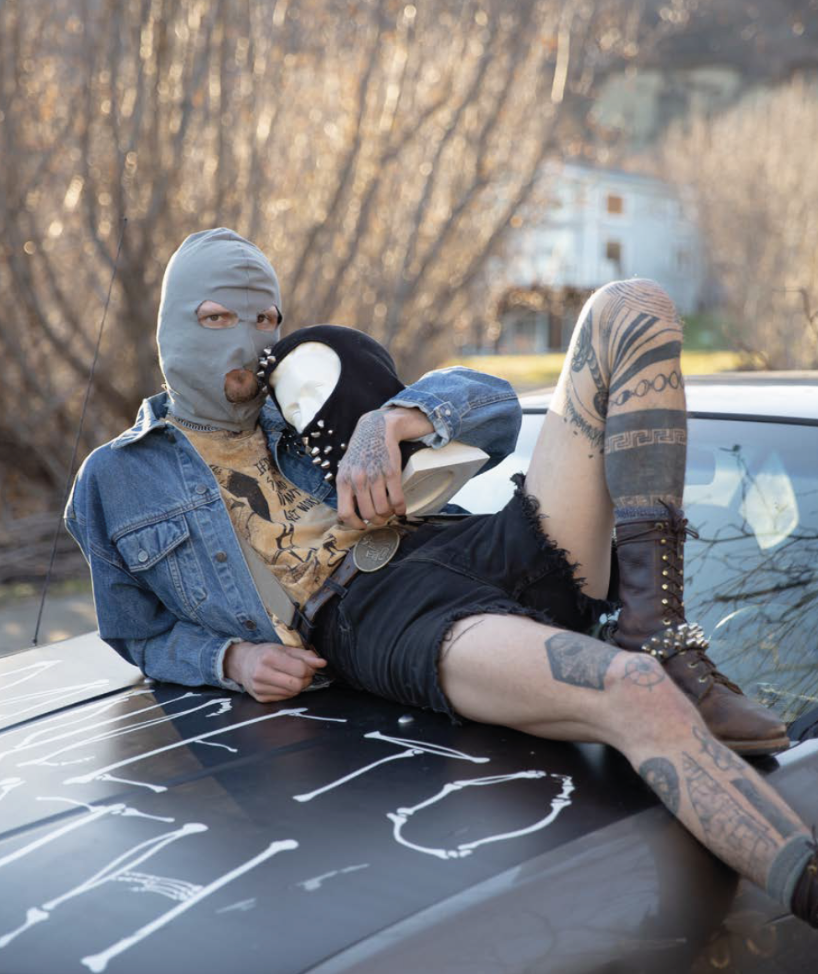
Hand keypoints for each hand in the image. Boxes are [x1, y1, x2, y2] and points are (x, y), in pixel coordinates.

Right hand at [224, 641, 327, 702]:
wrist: (243, 663)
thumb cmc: (266, 653)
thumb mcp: (284, 649)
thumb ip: (305, 656)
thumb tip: (322, 663)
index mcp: (269, 657)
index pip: (301, 670)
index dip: (310, 669)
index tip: (310, 666)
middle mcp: (262, 673)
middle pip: (298, 684)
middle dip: (306, 679)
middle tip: (305, 673)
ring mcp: (259, 688)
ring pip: (292, 693)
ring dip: (299, 686)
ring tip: (293, 677)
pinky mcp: (260, 698)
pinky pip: (284, 698)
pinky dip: (289, 692)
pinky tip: (284, 683)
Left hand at [336, 407, 432, 528]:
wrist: (377, 429)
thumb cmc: (362, 451)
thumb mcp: (346, 468)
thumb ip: (346, 487)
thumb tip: (348, 513)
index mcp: (344, 480)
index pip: (345, 513)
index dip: (354, 524)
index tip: (362, 526)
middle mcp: (358, 479)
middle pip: (367, 514)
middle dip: (376, 520)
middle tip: (380, 518)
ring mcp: (375, 476)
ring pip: (383, 509)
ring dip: (388, 514)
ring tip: (390, 511)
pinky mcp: (391, 472)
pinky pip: (397, 500)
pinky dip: (400, 508)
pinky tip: (401, 508)